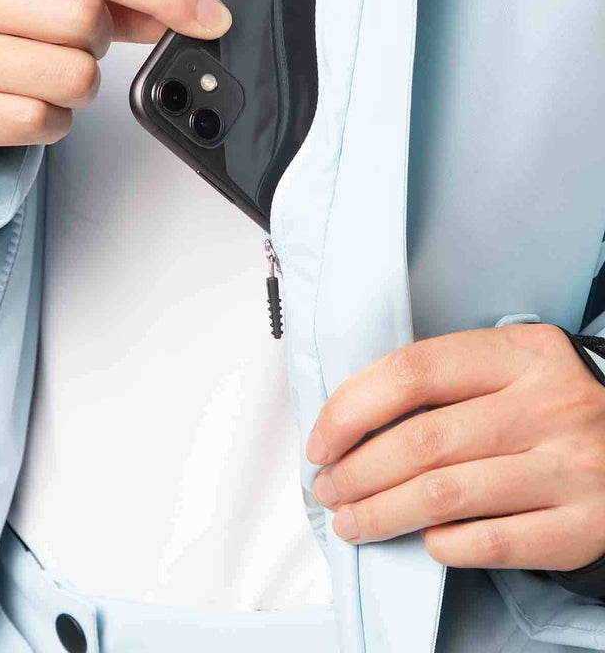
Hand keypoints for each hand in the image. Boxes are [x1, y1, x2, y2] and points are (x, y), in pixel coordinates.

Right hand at [0, 0, 231, 146]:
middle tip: (73, 37)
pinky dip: (52, 117)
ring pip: (70, 75)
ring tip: (47, 68)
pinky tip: (27, 97)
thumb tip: (185, 7)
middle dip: (98, 35)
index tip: (209, 15)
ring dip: (80, 81)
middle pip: (82, 15)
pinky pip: (39, 122)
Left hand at [307, 323, 604, 570]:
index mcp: (520, 354)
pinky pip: (491, 543)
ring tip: (352, 519)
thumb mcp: (505, 367)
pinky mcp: (582, 528)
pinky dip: (443, 545)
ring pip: (445, 495)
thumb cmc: (546, 405)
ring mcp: (571, 469)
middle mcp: (549, 406)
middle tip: (329, 487)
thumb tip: (349, 419)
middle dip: (357, 470)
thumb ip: (440, 380)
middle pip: (422, 440)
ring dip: (381, 512)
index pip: (411, 371)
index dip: (351, 409)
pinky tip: (423, 540)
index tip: (322, 441)